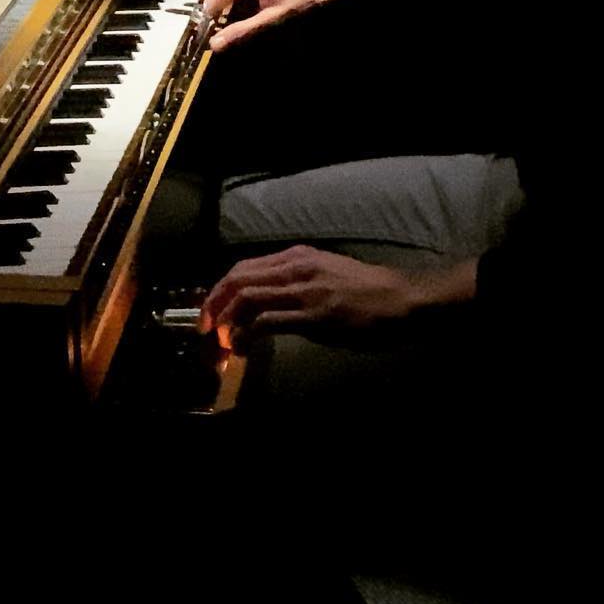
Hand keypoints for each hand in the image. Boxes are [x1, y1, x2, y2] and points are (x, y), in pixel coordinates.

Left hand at [199, 245, 420, 350]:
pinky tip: (244, 347)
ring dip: (226, 321)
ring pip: (247, 297)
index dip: (220, 290)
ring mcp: (303, 289)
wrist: (399, 299)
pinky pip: (266, 321)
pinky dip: (246, 334)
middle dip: (214, 304)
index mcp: (296, 256)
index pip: (243, 267)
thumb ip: (296, 280)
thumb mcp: (325, 272)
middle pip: (238, 279)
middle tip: (205, 328)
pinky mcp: (312, 315)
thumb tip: (268, 298)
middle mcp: (295, 266)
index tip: (211, 311)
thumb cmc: (366, 289)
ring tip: (221, 342)